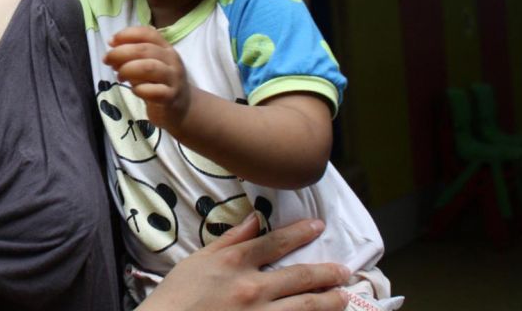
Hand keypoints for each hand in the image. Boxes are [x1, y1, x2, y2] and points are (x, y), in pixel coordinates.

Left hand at [103, 26, 191, 131]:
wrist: (182, 107)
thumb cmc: (160, 83)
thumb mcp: (148, 65)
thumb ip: (132, 57)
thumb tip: (112, 51)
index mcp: (166, 48)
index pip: (148, 33)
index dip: (127, 34)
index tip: (111, 41)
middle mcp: (172, 60)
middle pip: (145, 50)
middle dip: (121, 53)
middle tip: (107, 60)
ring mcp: (173, 79)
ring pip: (149, 68)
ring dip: (128, 69)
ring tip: (119, 76)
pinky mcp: (170, 97)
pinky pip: (153, 91)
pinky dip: (139, 89)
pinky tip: (134, 90)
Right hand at [139, 216, 350, 310]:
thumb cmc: (177, 295)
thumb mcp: (198, 260)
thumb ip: (229, 240)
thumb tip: (253, 219)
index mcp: (234, 264)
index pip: (275, 243)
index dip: (300, 233)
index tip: (318, 226)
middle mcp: (252, 288)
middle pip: (300, 277)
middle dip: (326, 273)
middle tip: (344, 271)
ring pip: (305, 307)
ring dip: (329, 301)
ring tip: (343, 297)